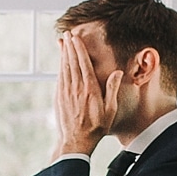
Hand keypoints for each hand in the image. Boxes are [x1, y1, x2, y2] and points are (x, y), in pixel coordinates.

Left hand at [53, 34, 119, 157]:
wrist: (76, 142)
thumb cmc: (96, 127)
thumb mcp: (110, 110)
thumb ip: (112, 89)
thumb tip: (117, 72)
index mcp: (90, 90)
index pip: (84, 64)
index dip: (79, 49)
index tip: (76, 38)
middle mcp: (76, 88)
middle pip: (72, 62)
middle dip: (70, 47)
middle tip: (68, 34)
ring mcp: (66, 92)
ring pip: (64, 68)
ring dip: (64, 54)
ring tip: (63, 42)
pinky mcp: (59, 97)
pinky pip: (60, 77)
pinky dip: (60, 66)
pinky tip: (61, 60)